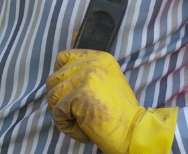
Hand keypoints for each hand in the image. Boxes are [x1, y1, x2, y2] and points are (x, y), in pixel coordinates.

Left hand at [46, 49, 176, 153]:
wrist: (134, 130)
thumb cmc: (122, 113)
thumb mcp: (108, 81)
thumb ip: (87, 74)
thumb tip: (61, 75)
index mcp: (99, 58)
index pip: (64, 57)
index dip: (60, 75)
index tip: (67, 90)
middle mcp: (91, 64)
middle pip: (55, 78)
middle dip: (60, 99)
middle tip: (75, 113)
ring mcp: (83, 78)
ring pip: (53, 95)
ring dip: (62, 113)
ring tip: (81, 122)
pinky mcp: (77, 95)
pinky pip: (57, 112)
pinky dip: (66, 126)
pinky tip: (83, 131)